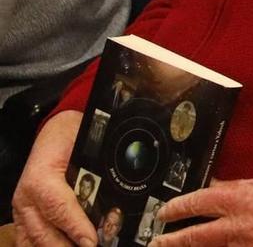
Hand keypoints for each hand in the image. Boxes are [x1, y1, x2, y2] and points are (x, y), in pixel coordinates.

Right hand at [10, 109, 94, 245]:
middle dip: (67, 246)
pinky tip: (63, 246)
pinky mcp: (23, 217)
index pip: (58, 208)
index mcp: (41, 178)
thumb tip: (119, 198)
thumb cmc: (74, 137)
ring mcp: (22, 210)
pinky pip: (27, 240)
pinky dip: (43, 246)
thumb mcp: (89, 148)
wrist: (57, 130)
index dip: (76, 228)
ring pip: (33, 241)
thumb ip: (100, 173)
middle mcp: (26, 198)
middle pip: (44, 233)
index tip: (92, 242)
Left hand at [153, 170, 252, 246]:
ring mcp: (250, 246)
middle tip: (156, 242)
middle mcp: (240, 225)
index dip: (176, 208)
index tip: (165, 212)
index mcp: (242, 198)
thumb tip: (214, 190)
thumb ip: (238, 189)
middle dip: (170, 241)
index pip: (198, 202)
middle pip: (194, 237)